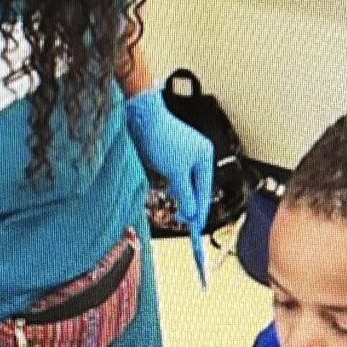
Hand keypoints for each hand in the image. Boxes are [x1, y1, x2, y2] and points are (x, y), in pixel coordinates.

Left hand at [125, 87, 213, 232]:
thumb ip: (186, 194)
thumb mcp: (175, 172)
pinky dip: (171, 184)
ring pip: (183, 181)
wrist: (142, 116)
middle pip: (195, 187)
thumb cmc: (161, 139)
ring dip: (179, 194)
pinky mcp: (169, 152)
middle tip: (186, 223)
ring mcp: (182, 152)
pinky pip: (173, 174)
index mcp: (204, 156)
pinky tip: (167, 190)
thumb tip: (192, 213)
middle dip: (190, 203)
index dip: (200, 212)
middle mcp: (196, 154)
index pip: (204, 191)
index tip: (197, 229)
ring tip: (176, 208)